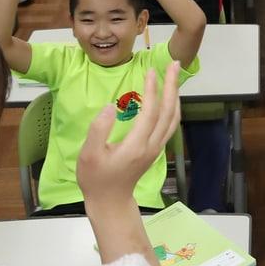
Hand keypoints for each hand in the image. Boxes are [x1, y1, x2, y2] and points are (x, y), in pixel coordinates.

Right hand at [78, 62, 182, 205]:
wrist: (110, 201)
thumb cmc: (96, 178)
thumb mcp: (89, 154)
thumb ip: (99, 129)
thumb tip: (110, 106)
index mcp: (136, 145)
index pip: (150, 111)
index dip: (153, 89)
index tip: (150, 70)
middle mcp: (151, 146)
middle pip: (168, 112)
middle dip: (172, 86)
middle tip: (174, 64)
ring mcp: (156, 149)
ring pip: (173, 118)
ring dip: (175, 95)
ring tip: (174, 75)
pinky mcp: (155, 150)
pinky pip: (170, 124)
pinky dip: (172, 107)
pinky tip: (169, 97)